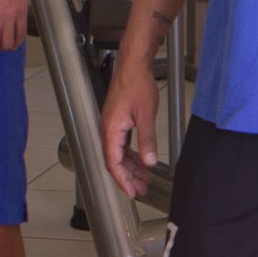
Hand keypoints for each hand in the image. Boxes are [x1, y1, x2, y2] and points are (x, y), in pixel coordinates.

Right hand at [100, 61, 159, 196]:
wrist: (133, 65)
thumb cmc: (137, 84)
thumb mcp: (146, 114)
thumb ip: (147, 140)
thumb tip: (149, 161)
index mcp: (111, 130)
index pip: (113, 163)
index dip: (122, 180)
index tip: (131, 192)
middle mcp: (108, 130)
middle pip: (115, 161)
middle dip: (129, 177)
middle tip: (141, 190)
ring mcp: (112, 126)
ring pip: (120, 154)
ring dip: (131, 167)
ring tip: (145, 179)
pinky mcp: (118, 121)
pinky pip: (122, 144)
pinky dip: (132, 155)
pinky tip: (142, 160)